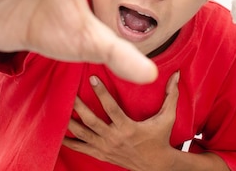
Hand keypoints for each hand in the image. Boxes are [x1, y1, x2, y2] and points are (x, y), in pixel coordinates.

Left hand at [62, 72, 179, 170]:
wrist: (156, 166)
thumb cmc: (160, 138)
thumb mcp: (167, 117)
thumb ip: (171, 95)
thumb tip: (177, 74)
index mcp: (128, 128)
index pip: (111, 108)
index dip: (101, 93)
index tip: (91, 78)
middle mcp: (114, 138)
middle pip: (91, 121)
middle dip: (79, 107)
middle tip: (68, 91)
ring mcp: (106, 148)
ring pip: (83, 134)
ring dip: (70, 122)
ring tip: (59, 108)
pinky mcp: (101, 154)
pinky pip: (81, 148)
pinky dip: (69, 141)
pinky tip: (58, 132)